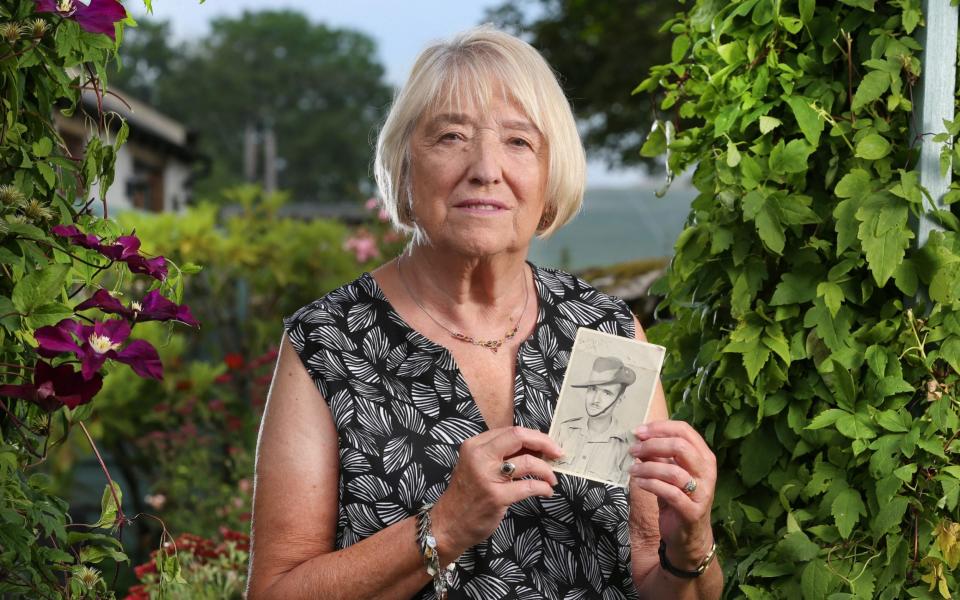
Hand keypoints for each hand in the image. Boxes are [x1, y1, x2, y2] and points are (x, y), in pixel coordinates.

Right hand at [431, 426, 562, 558]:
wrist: (448, 524)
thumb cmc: (466, 495)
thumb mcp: (476, 465)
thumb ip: (498, 454)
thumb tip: (534, 448)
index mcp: (475, 445)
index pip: (511, 431)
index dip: (534, 437)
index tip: (547, 445)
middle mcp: (479, 456)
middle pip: (519, 437)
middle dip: (544, 443)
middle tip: (558, 453)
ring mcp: (487, 477)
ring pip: (528, 462)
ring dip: (547, 470)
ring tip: (552, 479)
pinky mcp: (496, 497)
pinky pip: (529, 486)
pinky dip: (543, 487)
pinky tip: (547, 491)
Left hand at [628, 420, 716, 568]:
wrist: (688, 536)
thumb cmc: (678, 499)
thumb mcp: (669, 473)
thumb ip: (659, 455)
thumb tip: (640, 438)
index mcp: (704, 457)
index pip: (685, 430)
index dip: (659, 428)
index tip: (638, 432)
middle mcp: (707, 472)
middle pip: (680, 446)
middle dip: (652, 445)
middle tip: (633, 450)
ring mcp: (702, 492)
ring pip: (673, 471)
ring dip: (648, 467)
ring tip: (632, 470)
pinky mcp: (692, 511)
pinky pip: (669, 493)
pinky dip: (651, 485)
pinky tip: (639, 483)